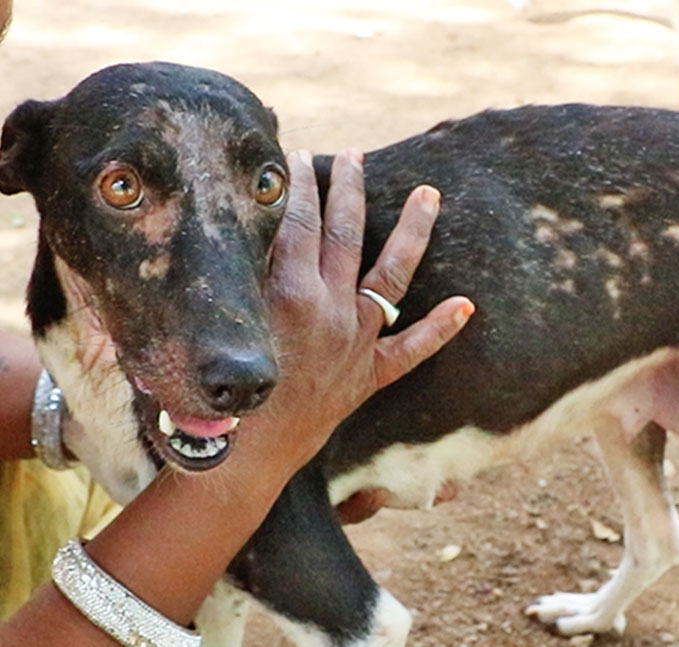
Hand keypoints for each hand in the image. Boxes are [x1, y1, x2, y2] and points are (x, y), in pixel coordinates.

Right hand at [243, 148, 474, 469]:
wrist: (242, 458)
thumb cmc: (214, 394)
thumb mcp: (213, 325)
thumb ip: (230, 277)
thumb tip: (231, 232)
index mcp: (291, 293)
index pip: (297, 219)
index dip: (296, 182)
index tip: (297, 155)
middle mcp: (331, 310)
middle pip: (346, 233)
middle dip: (348, 189)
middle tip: (353, 156)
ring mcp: (355, 342)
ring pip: (392, 275)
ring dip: (413, 231)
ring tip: (429, 194)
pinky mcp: (366, 377)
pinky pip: (410, 351)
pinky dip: (438, 329)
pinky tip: (464, 305)